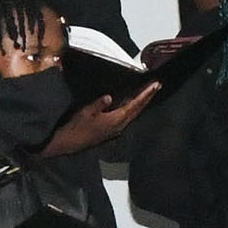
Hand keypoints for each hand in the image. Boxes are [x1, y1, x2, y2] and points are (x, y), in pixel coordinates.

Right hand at [42, 83, 157, 157]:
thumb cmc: (77, 128)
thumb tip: (108, 97)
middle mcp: (120, 125)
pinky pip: (128, 116)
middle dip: (148, 97)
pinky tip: (133, 104)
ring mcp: (117, 128)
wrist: (70, 142)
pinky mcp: (112, 129)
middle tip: (157, 86)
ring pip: (134, 113)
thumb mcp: (86, 112)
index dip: (145, 94)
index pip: (135, 104)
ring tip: (149, 92)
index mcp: (116, 120)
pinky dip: (134, 108)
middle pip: (138, 109)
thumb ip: (99, 104)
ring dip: (142, 102)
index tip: (154, 86)